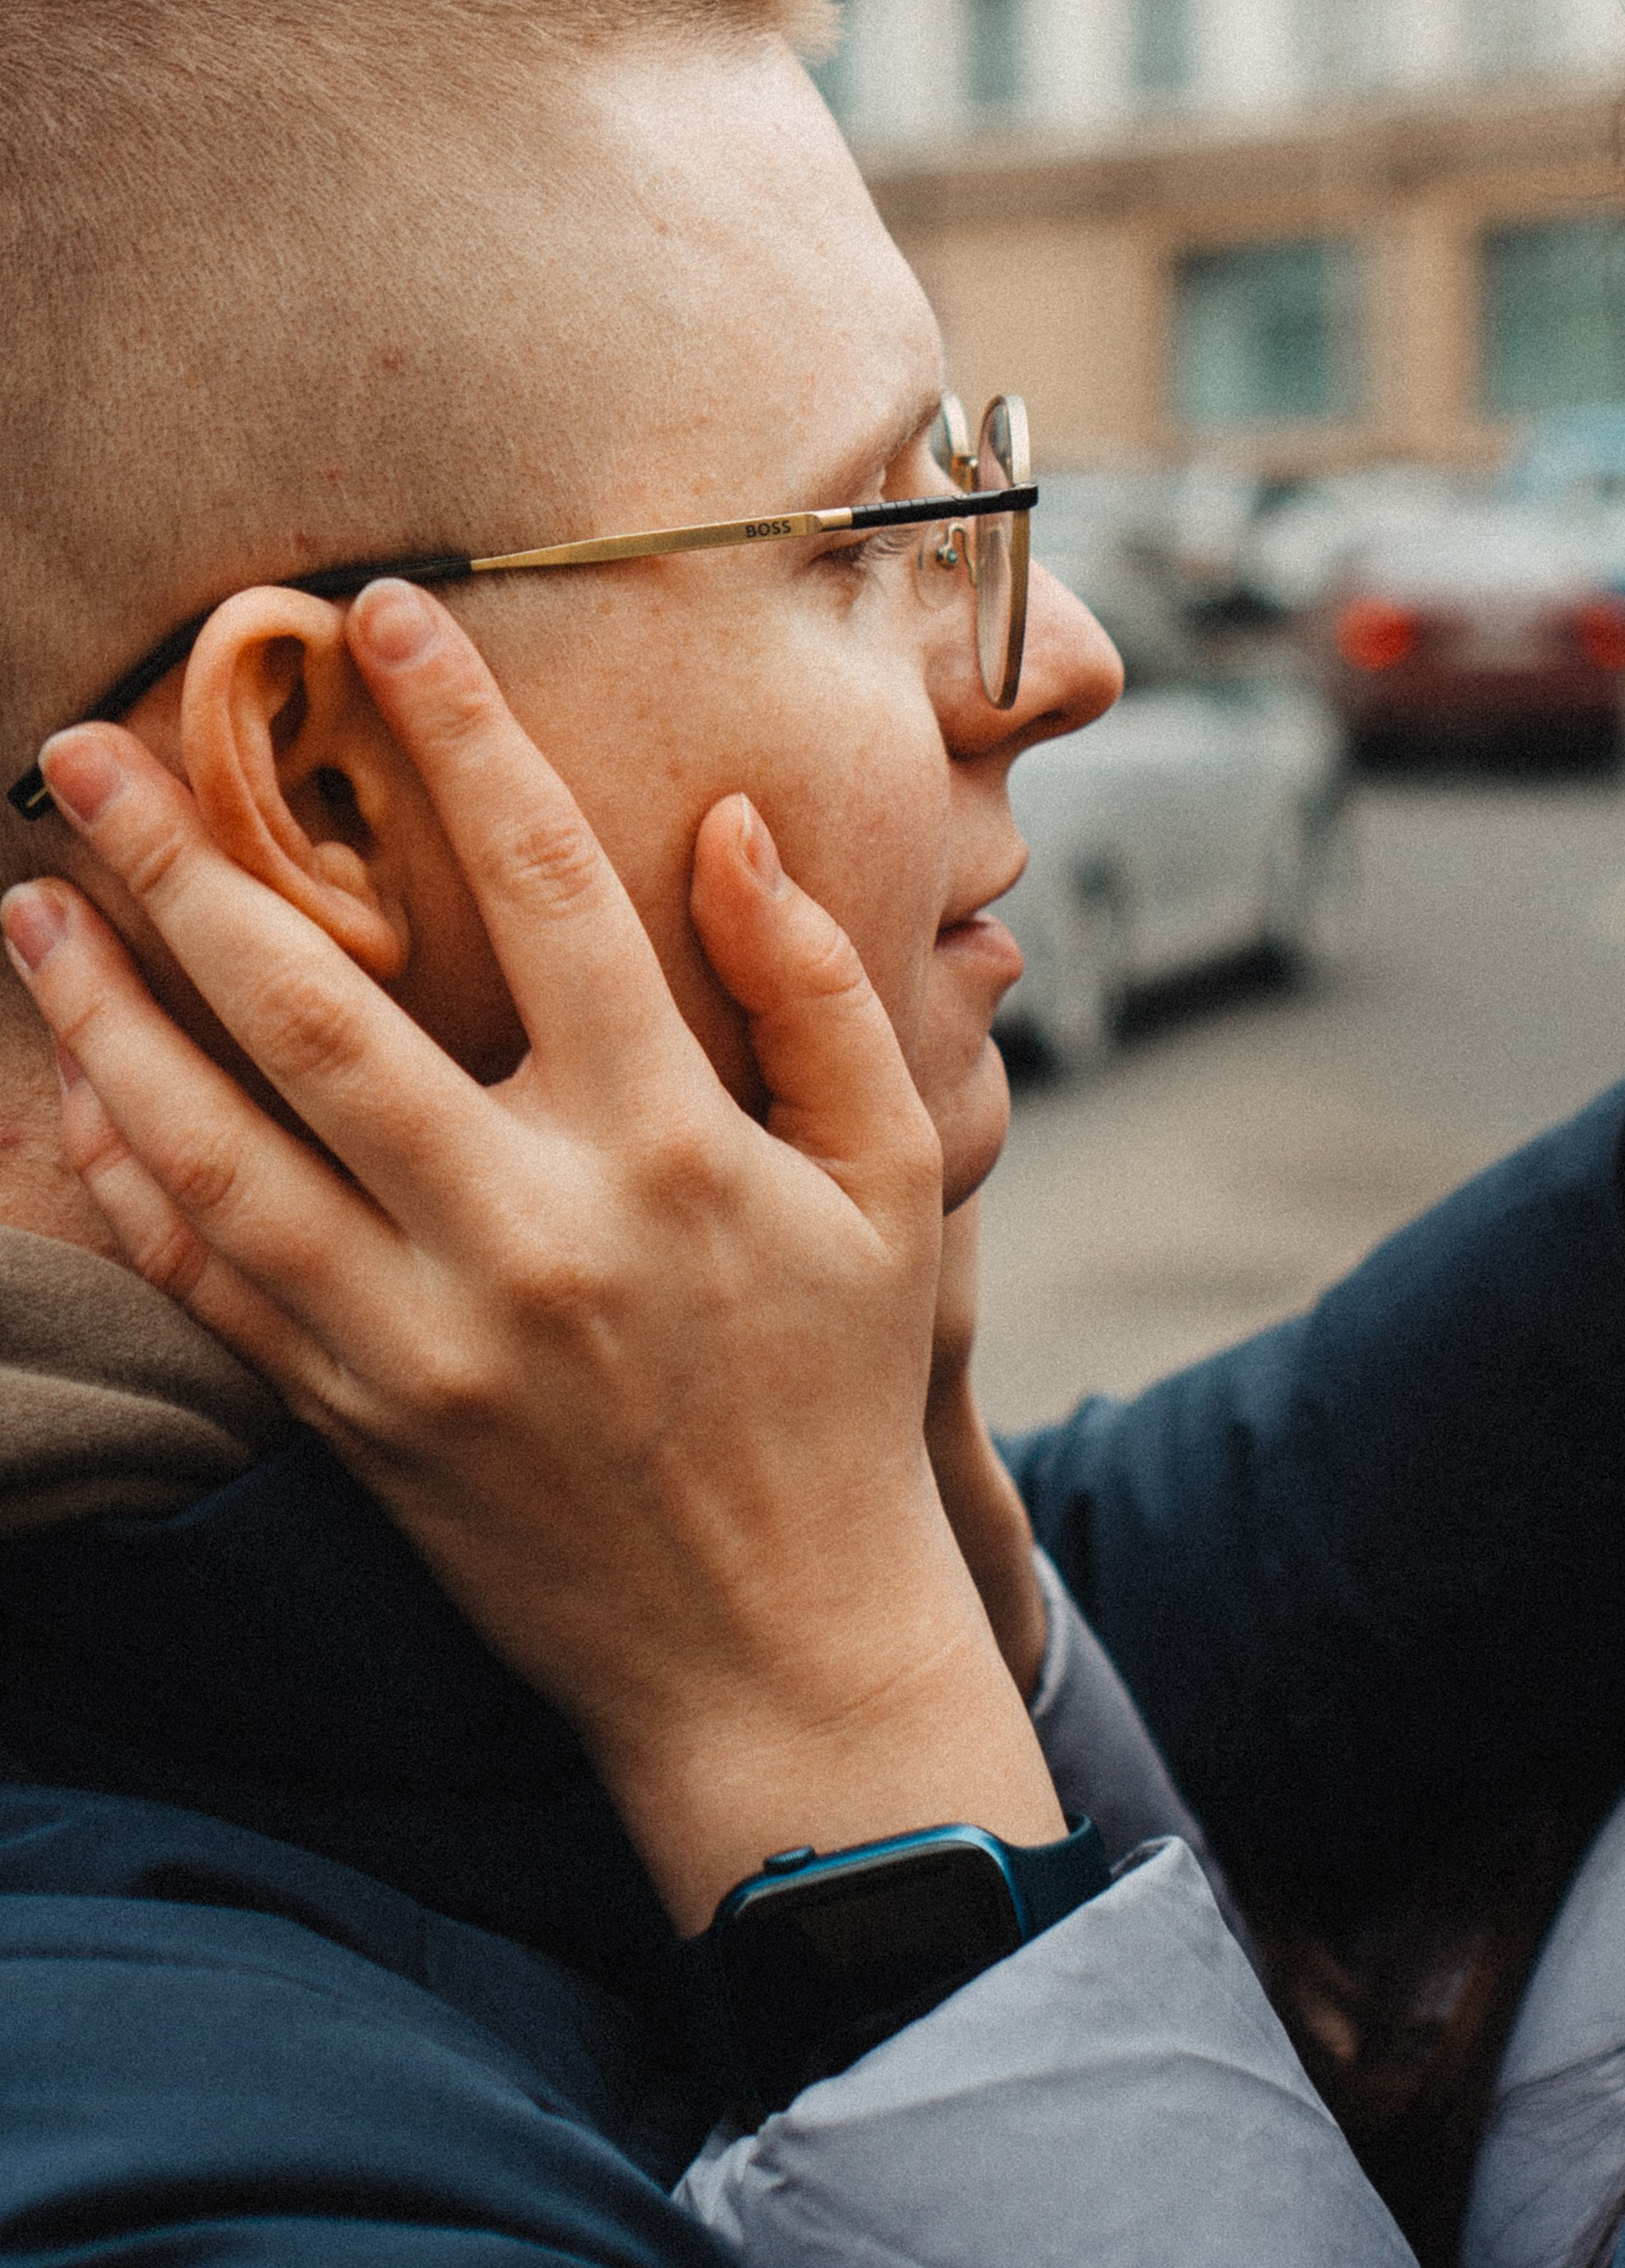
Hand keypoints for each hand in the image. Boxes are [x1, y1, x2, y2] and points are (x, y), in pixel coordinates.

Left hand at [1, 580, 1062, 1927]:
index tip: (381, 616)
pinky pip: (207, 1283)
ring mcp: (419, 1334)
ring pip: (214, 1146)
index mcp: (666, 1145)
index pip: (549, 888)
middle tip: (84, 749)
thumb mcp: (894, 1178)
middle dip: (184, 862)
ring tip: (24, 902)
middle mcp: (524, 1228)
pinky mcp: (354, 1417)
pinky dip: (125, 1184)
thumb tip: (736, 828)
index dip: (463, 734)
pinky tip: (69, 1095)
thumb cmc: (840, 1389)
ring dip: (103, 1014)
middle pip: (316, 1007)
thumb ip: (817, 994)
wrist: (774, 1651)